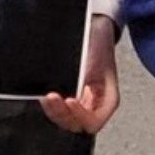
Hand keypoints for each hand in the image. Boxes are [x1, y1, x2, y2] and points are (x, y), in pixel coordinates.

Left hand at [39, 15, 120, 134]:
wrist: (93, 30)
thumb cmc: (98, 46)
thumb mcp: (93, 63)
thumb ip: (83, 82)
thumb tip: (70, 94)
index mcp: (107, 101)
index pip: (94, 122)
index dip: (80, 115)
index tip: (70, 100)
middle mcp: (95, 106)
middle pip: (77, 124)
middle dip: (62, 114)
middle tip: (52, 98)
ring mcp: (82, 104)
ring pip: (67, 119)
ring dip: (55, 111)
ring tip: (47, 98)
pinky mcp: (70, 98)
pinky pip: (60, 110)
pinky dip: (52, 106)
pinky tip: (46, 96)